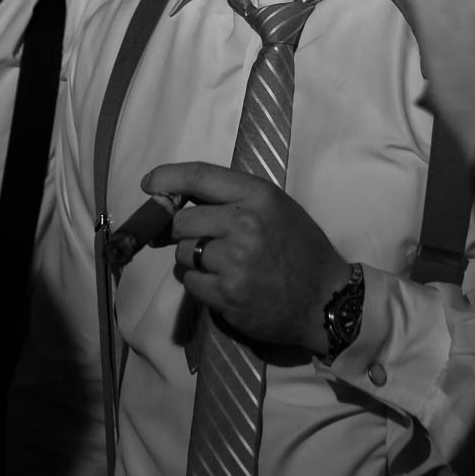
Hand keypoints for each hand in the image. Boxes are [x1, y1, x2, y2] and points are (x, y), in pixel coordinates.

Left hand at [146, 162, 350, 355]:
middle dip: (183, 232)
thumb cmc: (300, 249)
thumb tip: (177, 201)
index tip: (149, 185)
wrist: (325, 300)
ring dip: (192, 260)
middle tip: (201, 241)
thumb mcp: (276, 208)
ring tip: (221, 266)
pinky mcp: (227, 295)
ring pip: (182, 254)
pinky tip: (224, 285)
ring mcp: (234, 262)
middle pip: (182, 221)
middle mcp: (244, 224)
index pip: (200, 176)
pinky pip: (190, 283)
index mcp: (258, 196)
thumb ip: (233, 199)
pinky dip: (199, 284)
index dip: (167, 178)